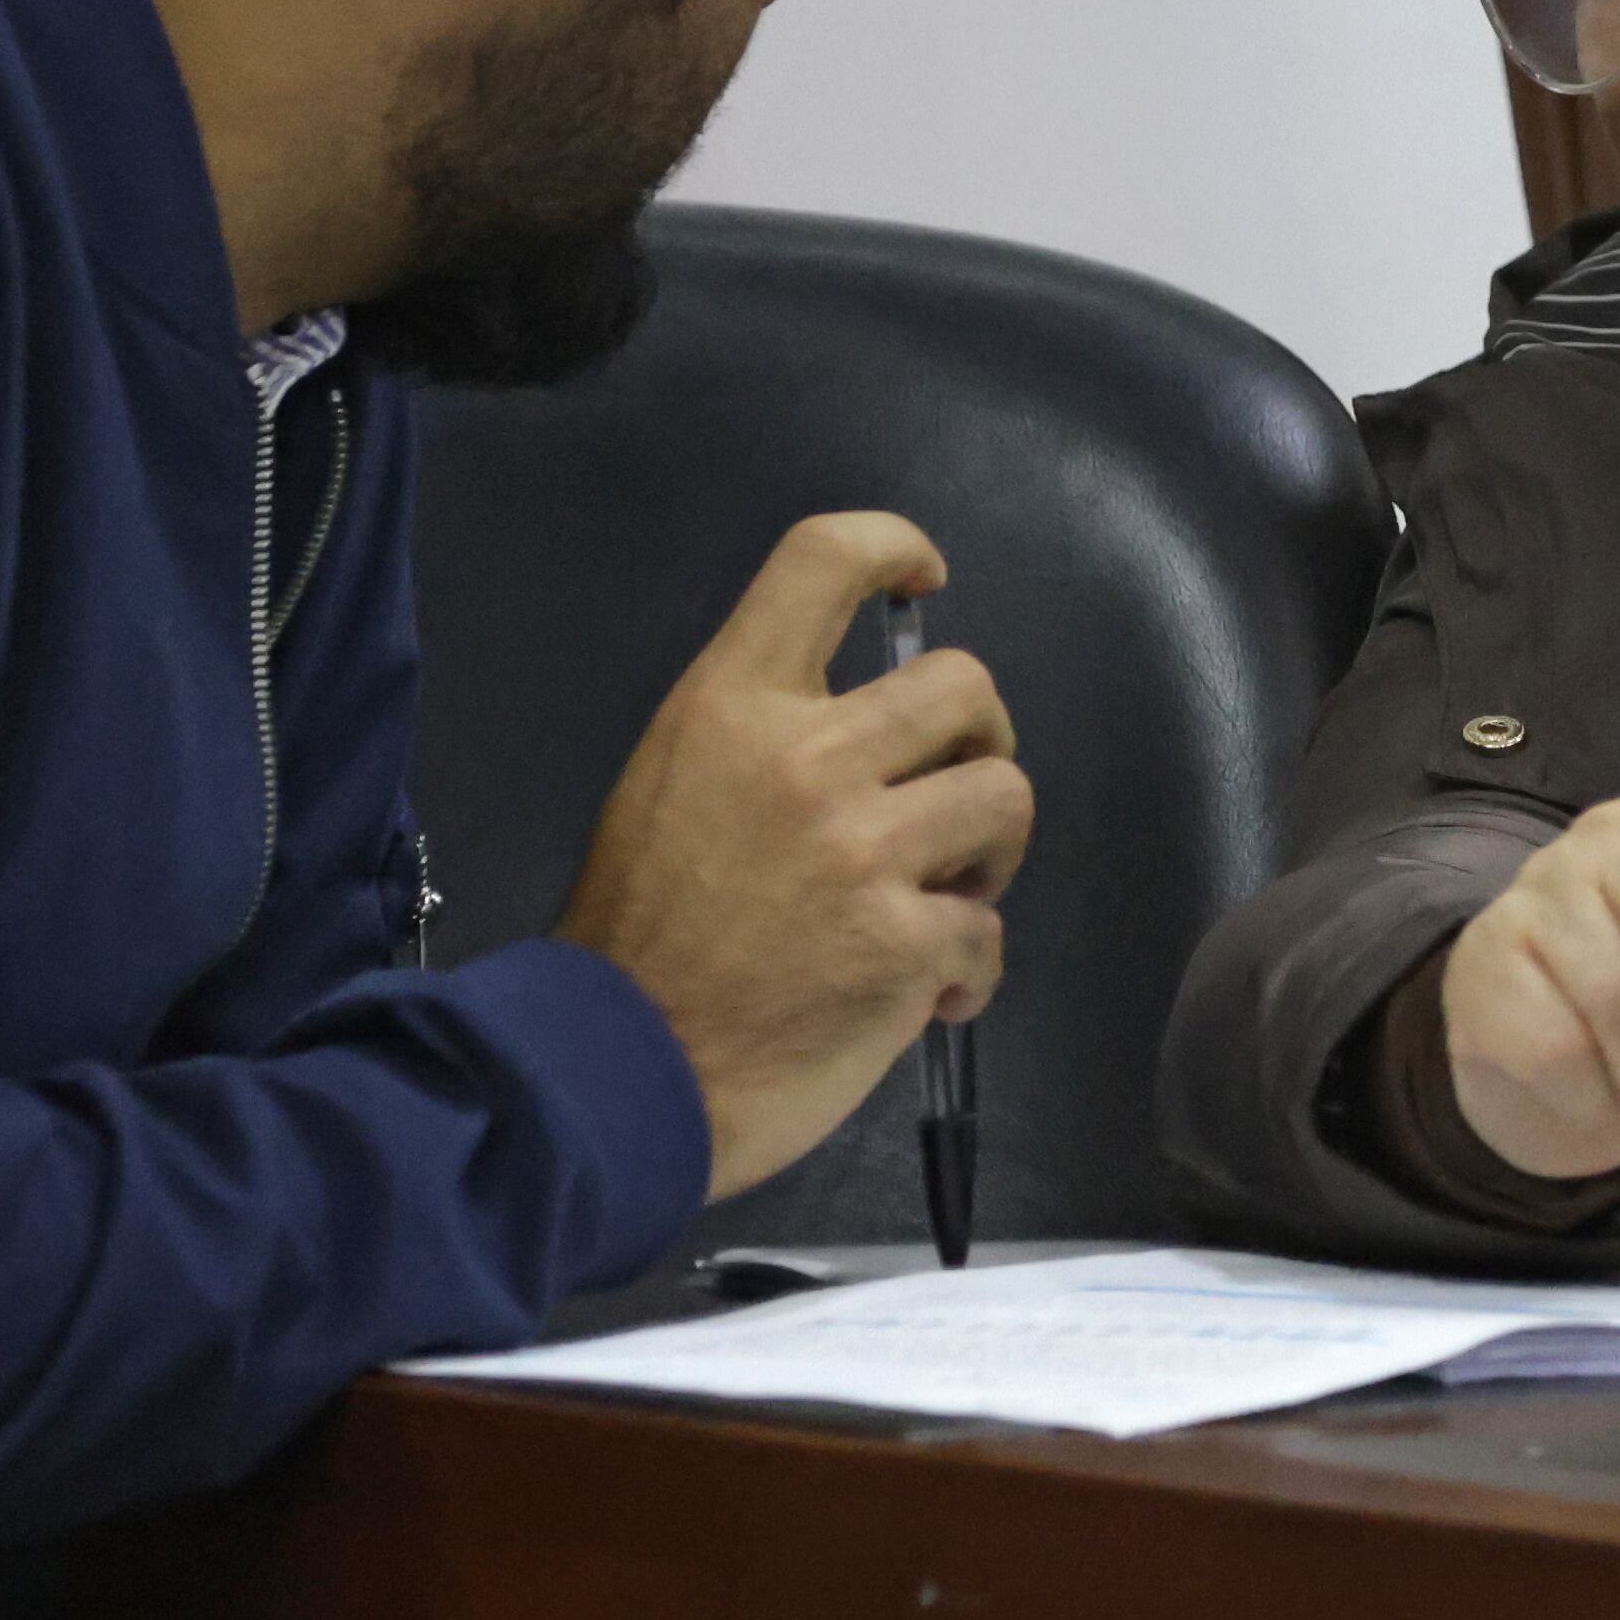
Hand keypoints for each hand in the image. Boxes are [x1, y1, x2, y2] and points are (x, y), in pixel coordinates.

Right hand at [556, 512, 1031, 1200]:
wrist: (614, 1075)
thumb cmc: (631, 940)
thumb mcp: (665, 789)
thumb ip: (759, 745)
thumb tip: (864, 747)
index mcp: (732, 705)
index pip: (823, 560)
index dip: (892, 545)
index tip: (925, 574)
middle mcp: (807, 758)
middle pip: (965, 686)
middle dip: (980, 740)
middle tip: (949, 799)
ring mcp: (862, 852)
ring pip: (1004, 798)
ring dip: (989, 854)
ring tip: (945, 900)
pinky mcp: (904, 945)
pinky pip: (987, 931)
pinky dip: (968, 971)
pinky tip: (924, 999)